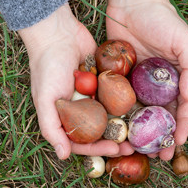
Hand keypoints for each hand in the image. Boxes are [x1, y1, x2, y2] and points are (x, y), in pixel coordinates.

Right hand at [19, 4, 134, 159]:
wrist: (58, 32)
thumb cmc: (47, 67)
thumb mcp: (45, 100)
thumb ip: (51, 128)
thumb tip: (63, 156)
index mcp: (65, 117)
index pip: (83, 141)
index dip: (98, 149)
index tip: (115, 150)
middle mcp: (80, 110)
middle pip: (100, 132)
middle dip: (116, 140)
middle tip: (133, 146)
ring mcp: (94, 95)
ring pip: (112, 115)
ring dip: (125, 125)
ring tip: (140, 131)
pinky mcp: (105, 81)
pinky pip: (118, 95)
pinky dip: (128, 103)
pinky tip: (142, 109)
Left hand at [103, 0, 187, 160]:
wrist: (131, 2)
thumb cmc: (162, 18)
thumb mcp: (184, 41)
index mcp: (179, 78)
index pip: (184, 108)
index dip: (182, 127)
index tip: (177, 144)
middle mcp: (160, 84)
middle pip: (163, 117)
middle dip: (162, 138)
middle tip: (159, 157)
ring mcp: (140, 84)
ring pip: (142, 114)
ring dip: (142, 134)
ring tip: (138, 151)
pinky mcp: (121, 80)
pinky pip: (122, 102)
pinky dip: (122, 118)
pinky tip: (118, 132)